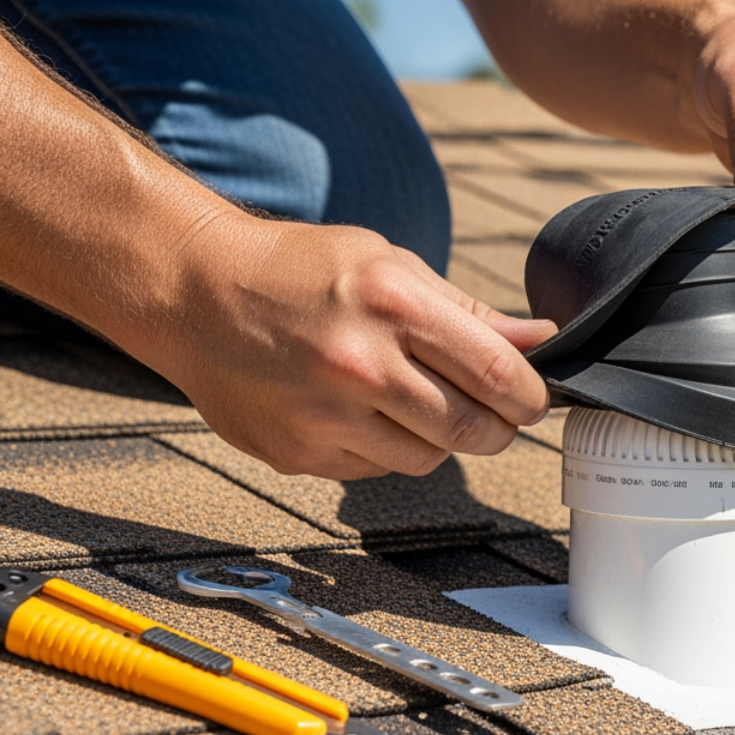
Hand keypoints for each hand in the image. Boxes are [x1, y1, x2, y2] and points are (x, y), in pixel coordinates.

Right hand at [139, 213, 554, 479]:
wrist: (194, 292)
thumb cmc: (298, 270)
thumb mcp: (390, 265)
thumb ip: (468, 310)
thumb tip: (540, 337)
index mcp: (393, 305)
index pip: (495, 372)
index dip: (530, 394)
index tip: (534, 396)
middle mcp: (360, 364)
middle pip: (472, 429)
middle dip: (499, 427)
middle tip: (495, 413)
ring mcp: (325, 416)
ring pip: (428, 459)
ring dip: (439, 438)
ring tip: (416, 402)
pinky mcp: (298, 453)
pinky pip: (375, 469)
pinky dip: (385, 448)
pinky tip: (362, 411)